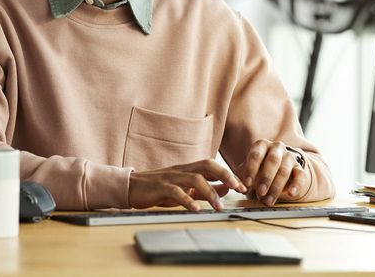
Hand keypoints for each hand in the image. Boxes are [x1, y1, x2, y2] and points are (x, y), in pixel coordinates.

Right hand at [128, 159, 247, 210]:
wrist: (132, 187)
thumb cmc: (159, 188)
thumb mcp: (184, 188)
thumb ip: (204, 189)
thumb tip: (226, 190)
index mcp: (188, 169)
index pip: (213, 166)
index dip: (229, 174)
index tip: (243, 186)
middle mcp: (182, 170)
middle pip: (207, 165)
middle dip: (225, 175)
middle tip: (238, 188)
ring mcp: (171, 177)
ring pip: (195, 179)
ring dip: (209, 192)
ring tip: (218, 207)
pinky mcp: (160, 187)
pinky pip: (176, 192)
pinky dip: (187, 200)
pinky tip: (195, 209)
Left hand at [239, 140, 309, 205]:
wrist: (277, 170)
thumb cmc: (258, 170)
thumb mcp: (248, 172)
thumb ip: (241, 180)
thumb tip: (239, 188)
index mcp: (261, 145)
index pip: (256, 154)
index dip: (251, 169)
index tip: (247, 183)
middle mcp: (277, 148)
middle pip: (273, 160)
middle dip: (266, 178)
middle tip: (260, 192)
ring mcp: (289, 157)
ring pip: (284, 170)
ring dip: (276, 187)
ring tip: (268, 200)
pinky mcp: (299, 168)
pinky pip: (300, 175)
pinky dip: (296, 185)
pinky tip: (291, 193)